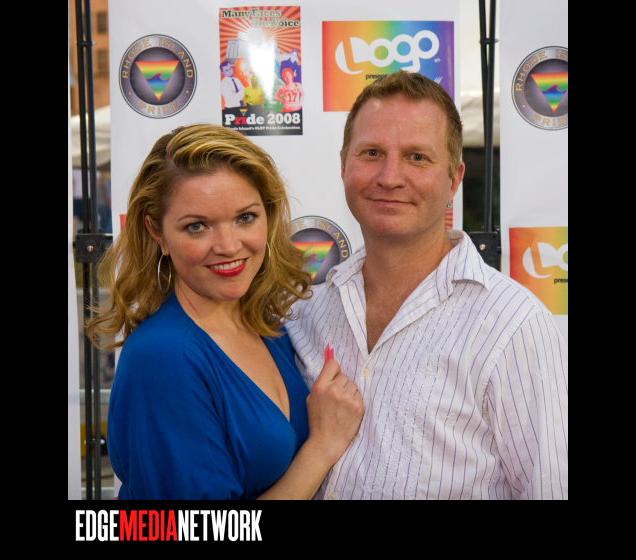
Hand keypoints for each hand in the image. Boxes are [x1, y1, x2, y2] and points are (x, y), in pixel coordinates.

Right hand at [305, 345, 363, 466]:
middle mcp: (334, 390)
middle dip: (341, 384)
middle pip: (344, 375)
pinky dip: (355, 401)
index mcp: (320, 387)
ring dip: (349, 392)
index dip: (334, 370)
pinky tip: (348, 411)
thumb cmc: (318, 421)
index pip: (333, 364)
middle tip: (337, 397)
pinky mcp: (358, 407)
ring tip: (342, 405)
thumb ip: (321, 382)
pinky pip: (359, 395)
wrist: (327, 442)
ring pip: (353, 385)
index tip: (335, 375)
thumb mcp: (312, 398)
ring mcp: (347, 398)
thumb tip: (331, 365)